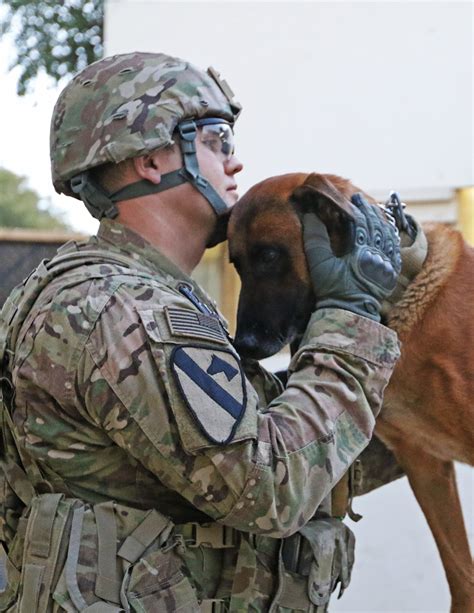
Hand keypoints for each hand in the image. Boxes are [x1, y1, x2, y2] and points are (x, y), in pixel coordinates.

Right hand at [300, 193, 400, 320]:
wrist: (350, 314)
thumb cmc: (333, 290)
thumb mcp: (319, 265)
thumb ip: (315, 239)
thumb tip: (310, 216)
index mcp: (361, 252)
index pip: (362, 223)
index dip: (357, 209)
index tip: (352, 197)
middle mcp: (378, 256)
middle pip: (376, 227)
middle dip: (369, 211)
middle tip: (362, 200)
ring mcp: (387, 265)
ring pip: (389, 236)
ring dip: (382, 222)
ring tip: (375, 211)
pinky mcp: (392, 273)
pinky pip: (395, 250)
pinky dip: (391, 237)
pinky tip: (387, 231)